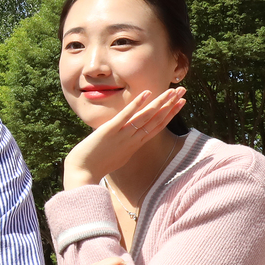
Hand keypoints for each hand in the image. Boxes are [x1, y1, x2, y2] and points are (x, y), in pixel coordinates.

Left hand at [62, 88, 185, 189]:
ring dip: (160, 103)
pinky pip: (125, 116)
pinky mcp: (109, 131)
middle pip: (156, 120)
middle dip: (171, 105)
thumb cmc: (96, 165)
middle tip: (183, 91)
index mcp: (134, 144)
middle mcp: (132, 140)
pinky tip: (146, 94)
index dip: (170, 114)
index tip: (181, 103)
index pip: (157, 126)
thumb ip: (125, 145)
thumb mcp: (117, 154)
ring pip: (146, 117)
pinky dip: (136, 105)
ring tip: (171, 90)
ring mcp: (122, 135)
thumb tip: (129, 138)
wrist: (81, 174)